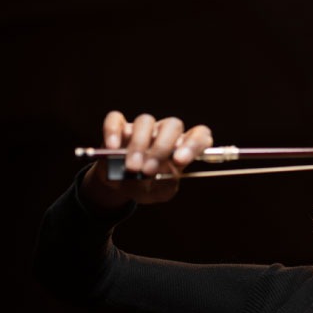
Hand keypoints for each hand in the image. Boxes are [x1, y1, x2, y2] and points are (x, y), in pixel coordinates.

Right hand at [81, 111, 213, 209]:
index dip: (194, 144)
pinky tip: (112, 148)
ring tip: (132, 168)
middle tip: (149, 170)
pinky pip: (116, 119)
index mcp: (183, 146)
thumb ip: (167, 186)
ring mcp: (143, 128)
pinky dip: (113, 132)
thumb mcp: (160, 192)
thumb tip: (166, 171)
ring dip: (138, 144)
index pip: (200, 135)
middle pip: (172, 125)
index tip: (179, 161)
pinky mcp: (119, 127)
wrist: (121, 186)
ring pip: (145, 121)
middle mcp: (165, 132)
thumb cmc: (148, 187)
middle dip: (161, 148)